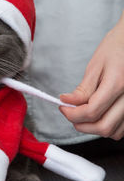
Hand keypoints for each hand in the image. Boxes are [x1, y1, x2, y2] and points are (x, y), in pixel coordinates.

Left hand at [60, 12, 123, 139]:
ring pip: (115, 132)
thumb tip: (67, 102)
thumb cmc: (116, 48)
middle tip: (70, 114)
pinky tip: (98, 114)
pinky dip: (108, 126)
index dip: (72, 114)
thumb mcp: (95, 65)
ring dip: (95, 128)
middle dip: (82, 125)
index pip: (92, 111)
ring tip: (83, 114)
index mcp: (118, 84)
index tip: (62, 107)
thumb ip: (83, 89)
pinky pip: (123, 128)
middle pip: (104, 127)